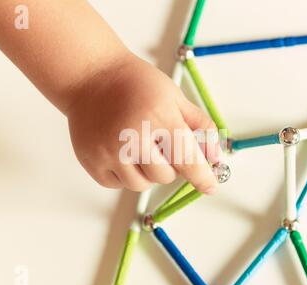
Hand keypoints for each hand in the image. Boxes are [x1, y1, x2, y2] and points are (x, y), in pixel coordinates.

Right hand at [66, 53, 220, 192]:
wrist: (91, 77)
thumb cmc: (135, 84)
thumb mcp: (174, 96)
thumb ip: (199, 125)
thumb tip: (215, 155)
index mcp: (158, 117)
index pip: (187, 159)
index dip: (202, 177)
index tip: (210, 186)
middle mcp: (132, 137)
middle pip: (165, 177)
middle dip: (170, 166)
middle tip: (160, 144)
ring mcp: (109, 151)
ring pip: (141, 185)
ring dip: (148, 173)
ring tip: (140, 148)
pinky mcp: (92, 161)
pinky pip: (118, 184)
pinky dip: (125, 174)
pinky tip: (121, 151)